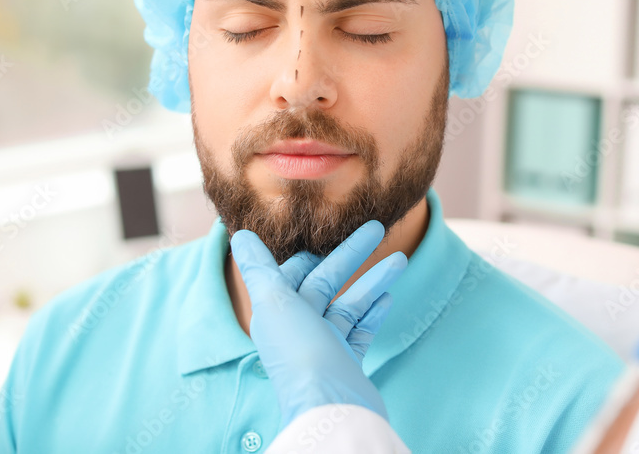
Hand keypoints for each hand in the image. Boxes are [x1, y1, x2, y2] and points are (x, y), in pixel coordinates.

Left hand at [230, 220, 406, 427]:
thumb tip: (237, 234)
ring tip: (401, 260)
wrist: (331, 410)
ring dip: (373, 280)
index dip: (312, 251)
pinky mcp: (347, 364)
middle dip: (352, 255)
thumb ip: (258, 268)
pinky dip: (373, 312)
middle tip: (378, 229)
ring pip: (350, 303)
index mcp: (278, 312)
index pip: (294, 272)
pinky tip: (388, 296)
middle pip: (327, 282)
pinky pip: (360, 331)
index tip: (333, 229)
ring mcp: (324, 347)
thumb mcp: (274, 302)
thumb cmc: (300, 354)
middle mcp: (299, 328)